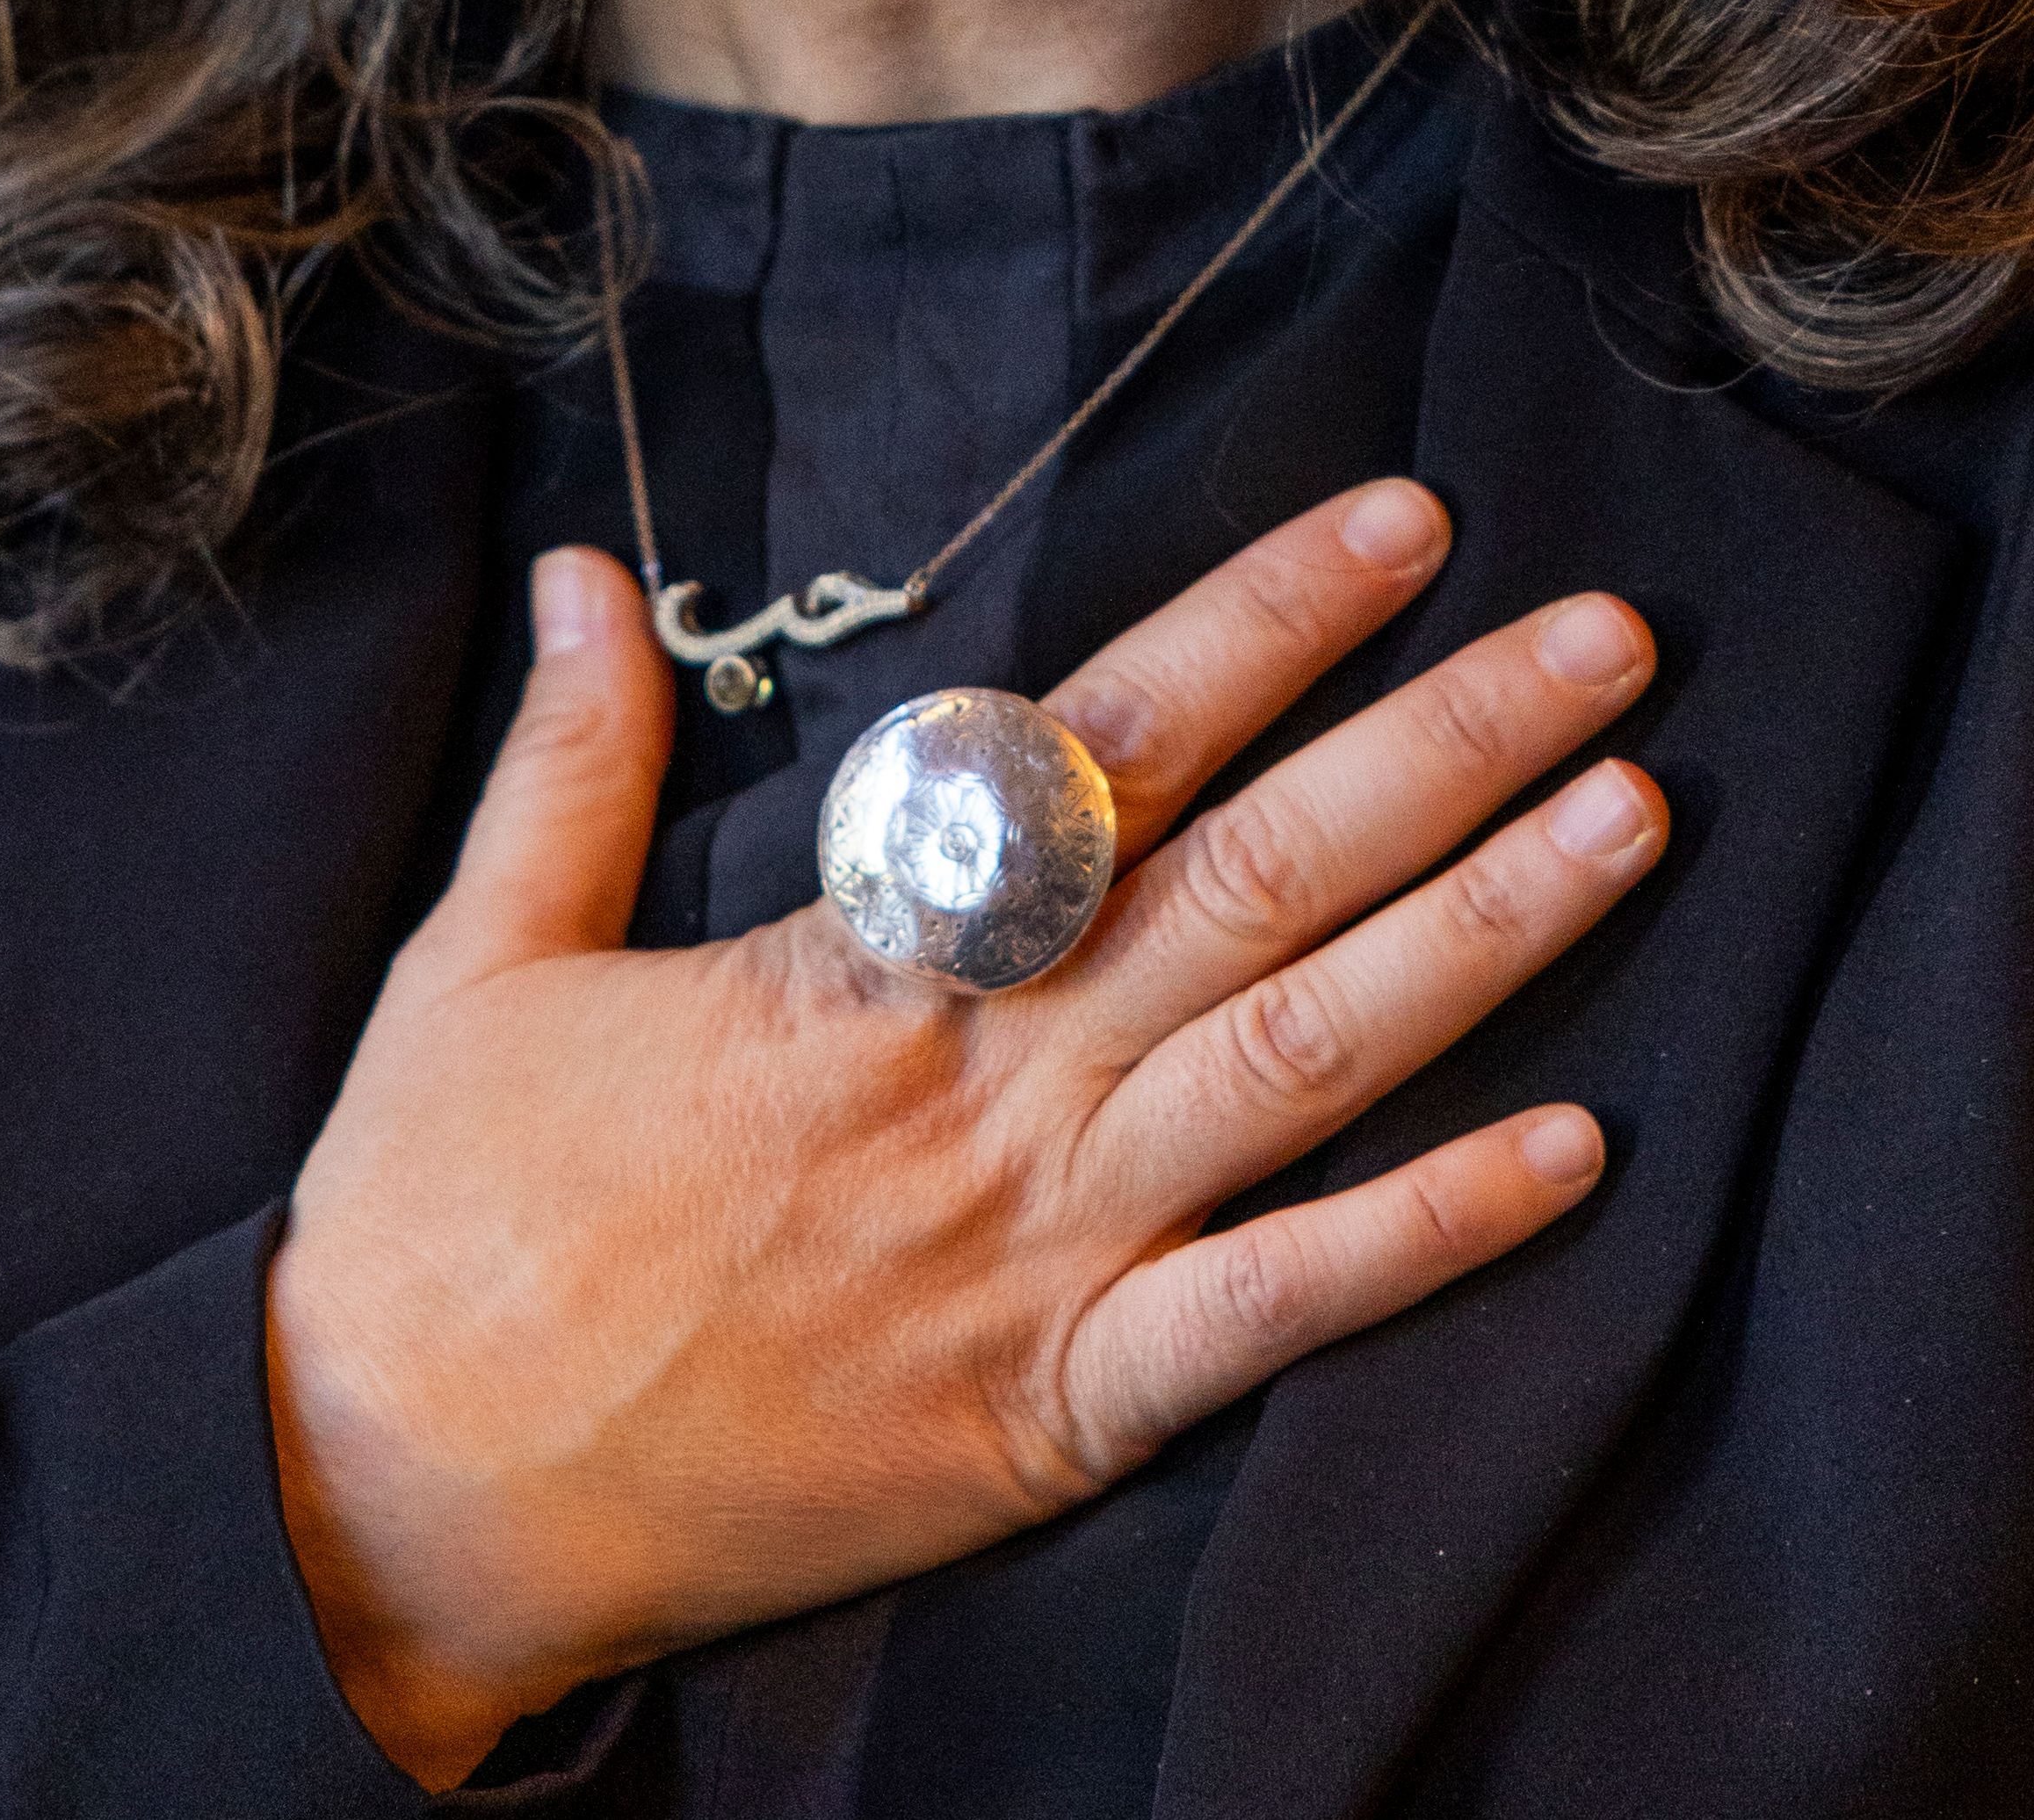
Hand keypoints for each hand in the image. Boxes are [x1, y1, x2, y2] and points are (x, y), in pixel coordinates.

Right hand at [267, 486, 1663, 1786]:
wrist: (399, 1508)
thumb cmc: (437, 1225)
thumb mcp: (478, 957)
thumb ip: (569, 758)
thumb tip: (585, 573)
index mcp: (855, 954)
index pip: (1107, 743)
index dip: (1266, 620)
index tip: (1402, 523)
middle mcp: (981, 1081)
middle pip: (1262, 874)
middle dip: (1451, 745)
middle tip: (1611, 640)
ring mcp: (1032, 1250)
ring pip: (1307, 1060)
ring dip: (1487, 934)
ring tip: (1634, 820)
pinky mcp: (1051, 1409)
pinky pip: (1276, 1314)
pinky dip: (1431, 1237)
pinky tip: (1580, 1157)